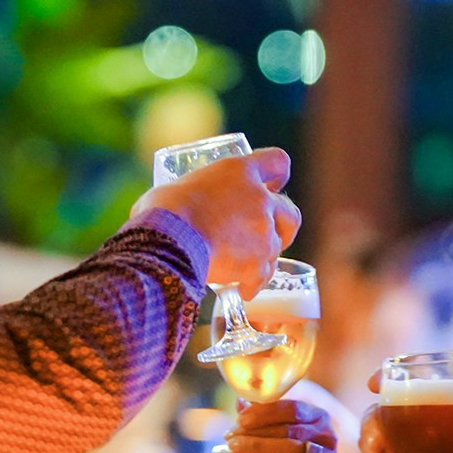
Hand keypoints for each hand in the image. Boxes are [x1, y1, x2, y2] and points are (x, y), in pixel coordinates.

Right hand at [132, 149, 301, 297]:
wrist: (168, 242)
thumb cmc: (162, 212)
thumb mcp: (175, 188)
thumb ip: (188, 195)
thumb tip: (167, 209)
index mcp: (240, 172)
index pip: (277, 162)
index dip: (277, 175)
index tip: (272, 185)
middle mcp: (260, 200)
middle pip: (291, 214)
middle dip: (283, 227)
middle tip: (267, 236)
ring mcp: (263, 234)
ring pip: (278, 249)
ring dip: (263, 259)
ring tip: (243, 269)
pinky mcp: (257, 263)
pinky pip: (262, 277)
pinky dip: (252, 284)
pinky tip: (241, 290)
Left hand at [225, 400, 339, 452]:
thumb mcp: (289, 433)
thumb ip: (267, 417)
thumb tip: (240, 403)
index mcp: (317, 417)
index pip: (291, 408)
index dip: (264, 412)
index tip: (241, 419)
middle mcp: (325, 436)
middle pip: (288, 430)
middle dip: (255, 432)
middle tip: (231, 437)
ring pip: (290, 450)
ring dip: (258, 448)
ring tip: (236, 449)